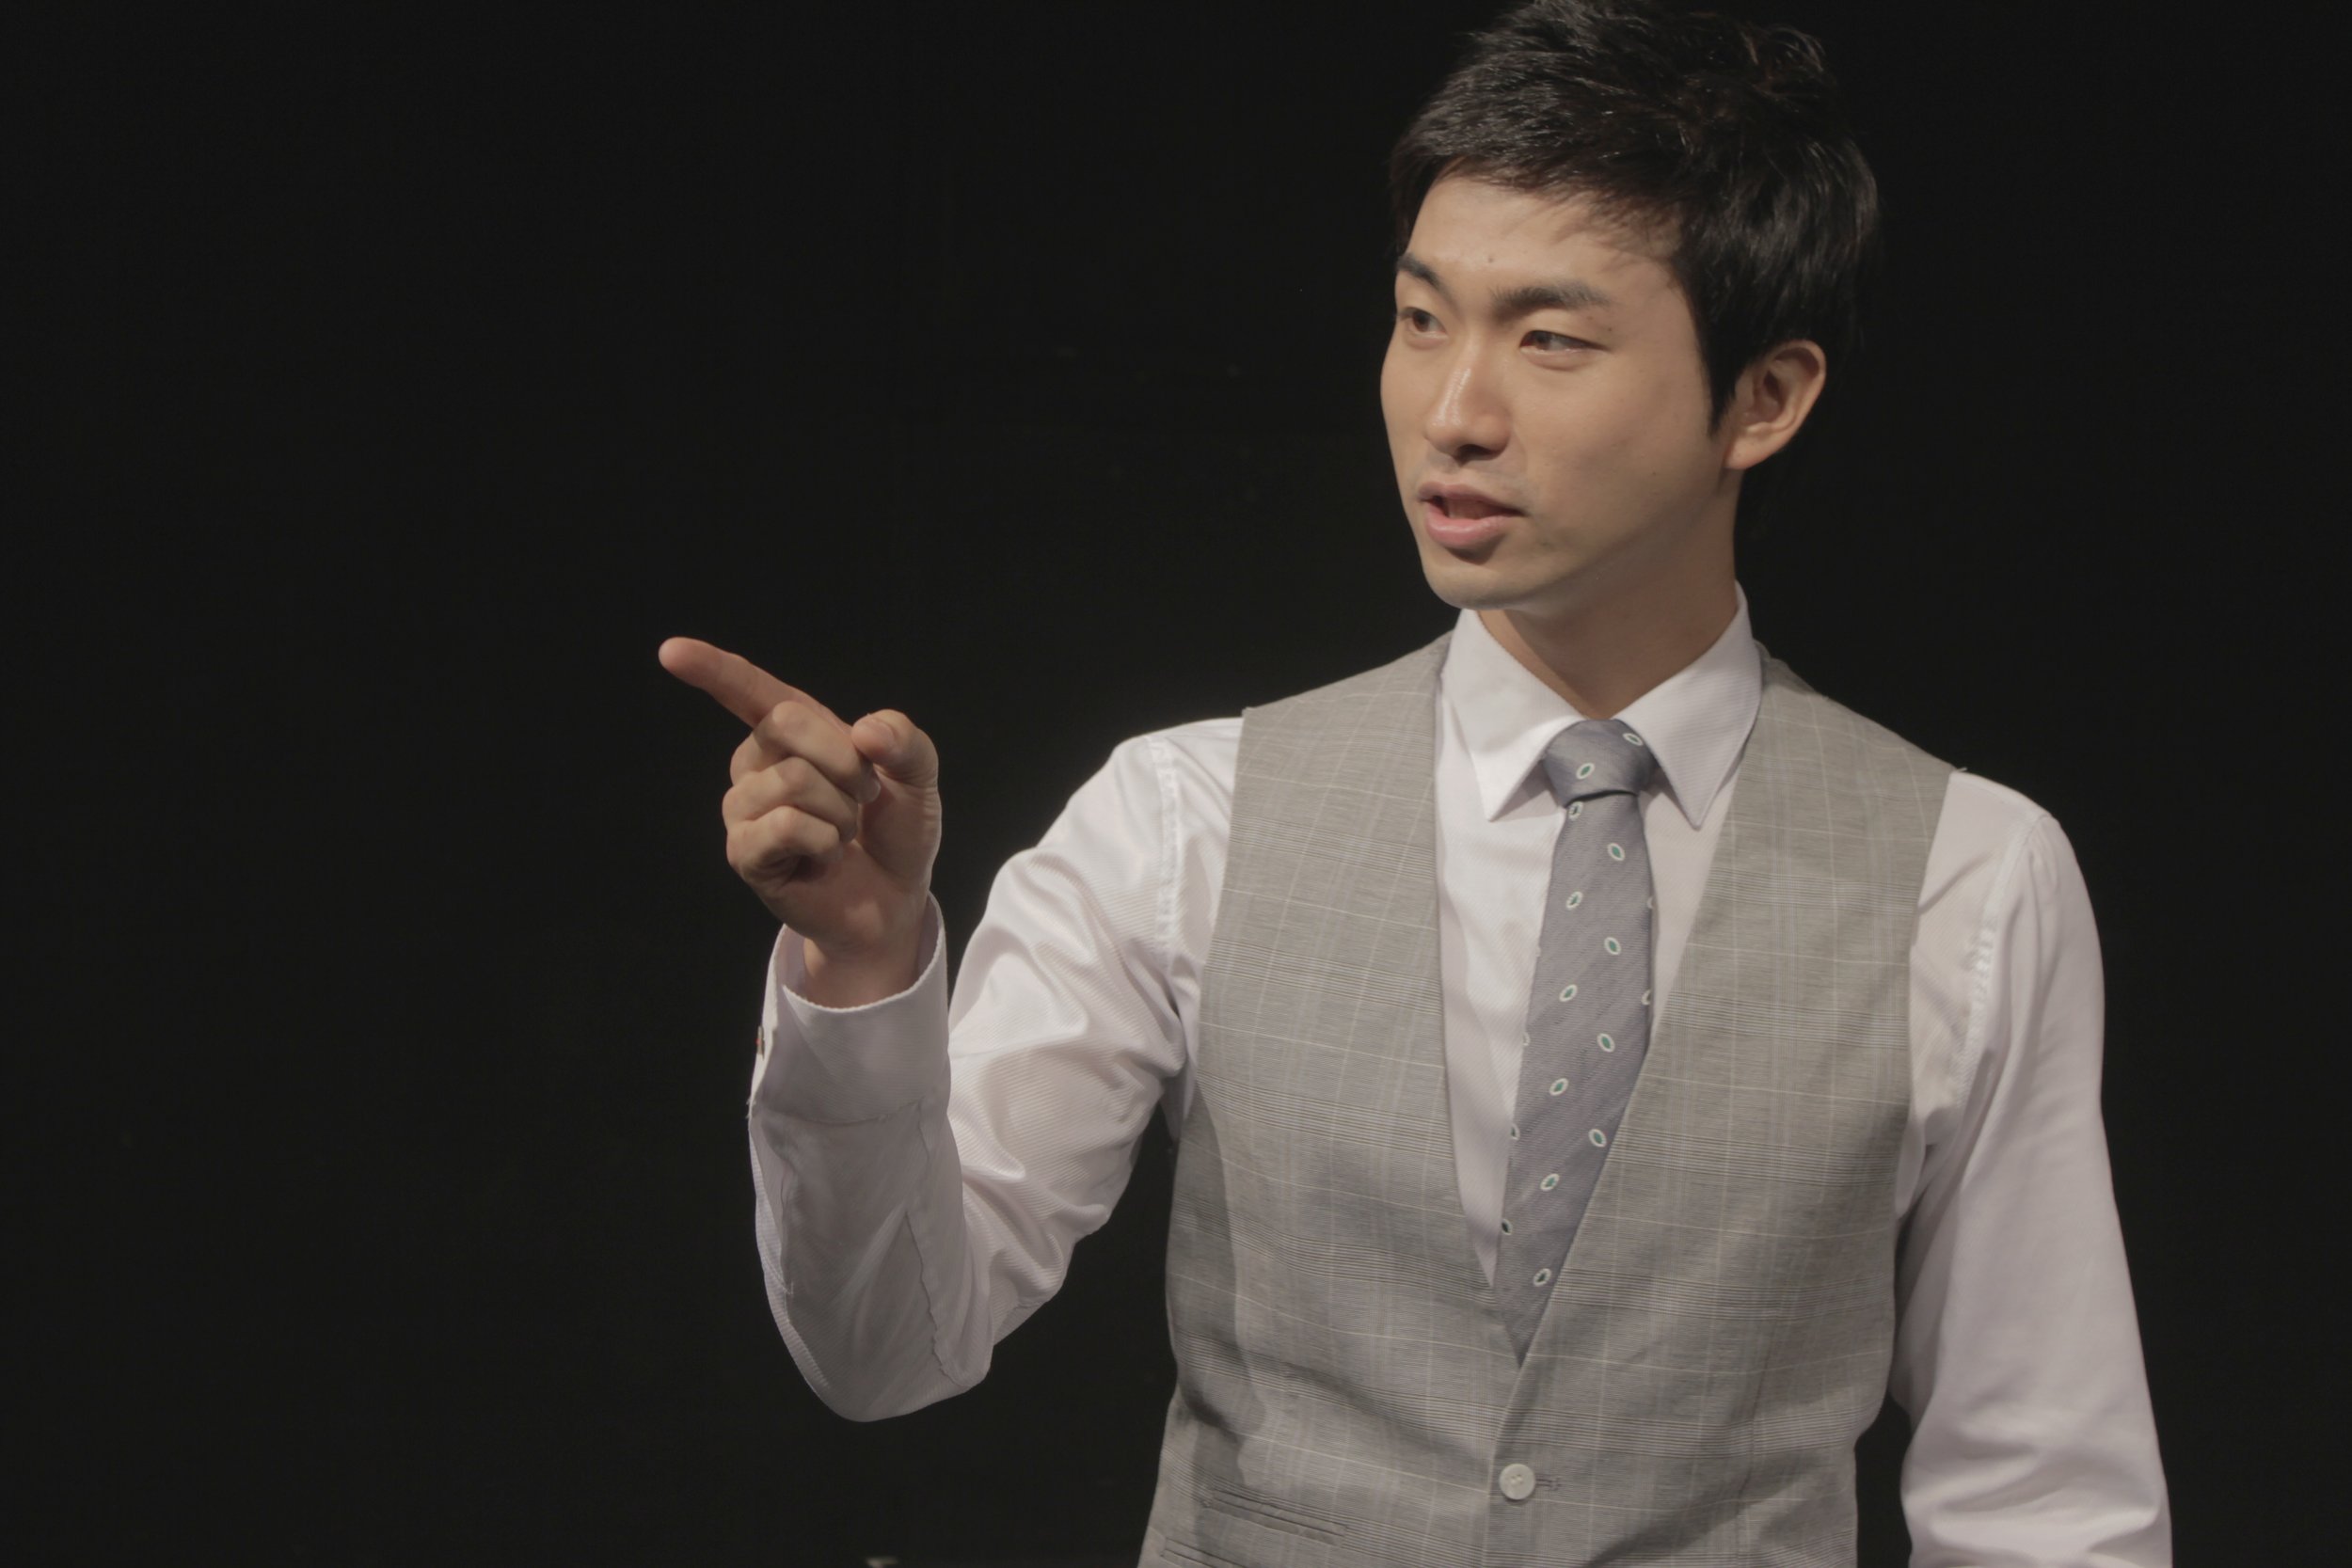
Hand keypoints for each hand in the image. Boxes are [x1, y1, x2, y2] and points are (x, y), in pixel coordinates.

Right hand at [659, 637, 940, 995]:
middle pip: (786, 723)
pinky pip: (785, 825)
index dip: (712, 668)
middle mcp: (757, 763)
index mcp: (793, 732)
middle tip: (863, 797)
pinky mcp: (744, 852)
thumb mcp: (917, 778)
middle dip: (846, 761)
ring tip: (842, 834)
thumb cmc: (893, 831)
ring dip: (840, 811)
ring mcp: (745, 808)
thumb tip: (867, 732)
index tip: (670, 651)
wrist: (894, 898)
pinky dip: (824, 842)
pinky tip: (824, 857)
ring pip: (793, 779)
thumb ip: (905, 743)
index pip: (748, 690)